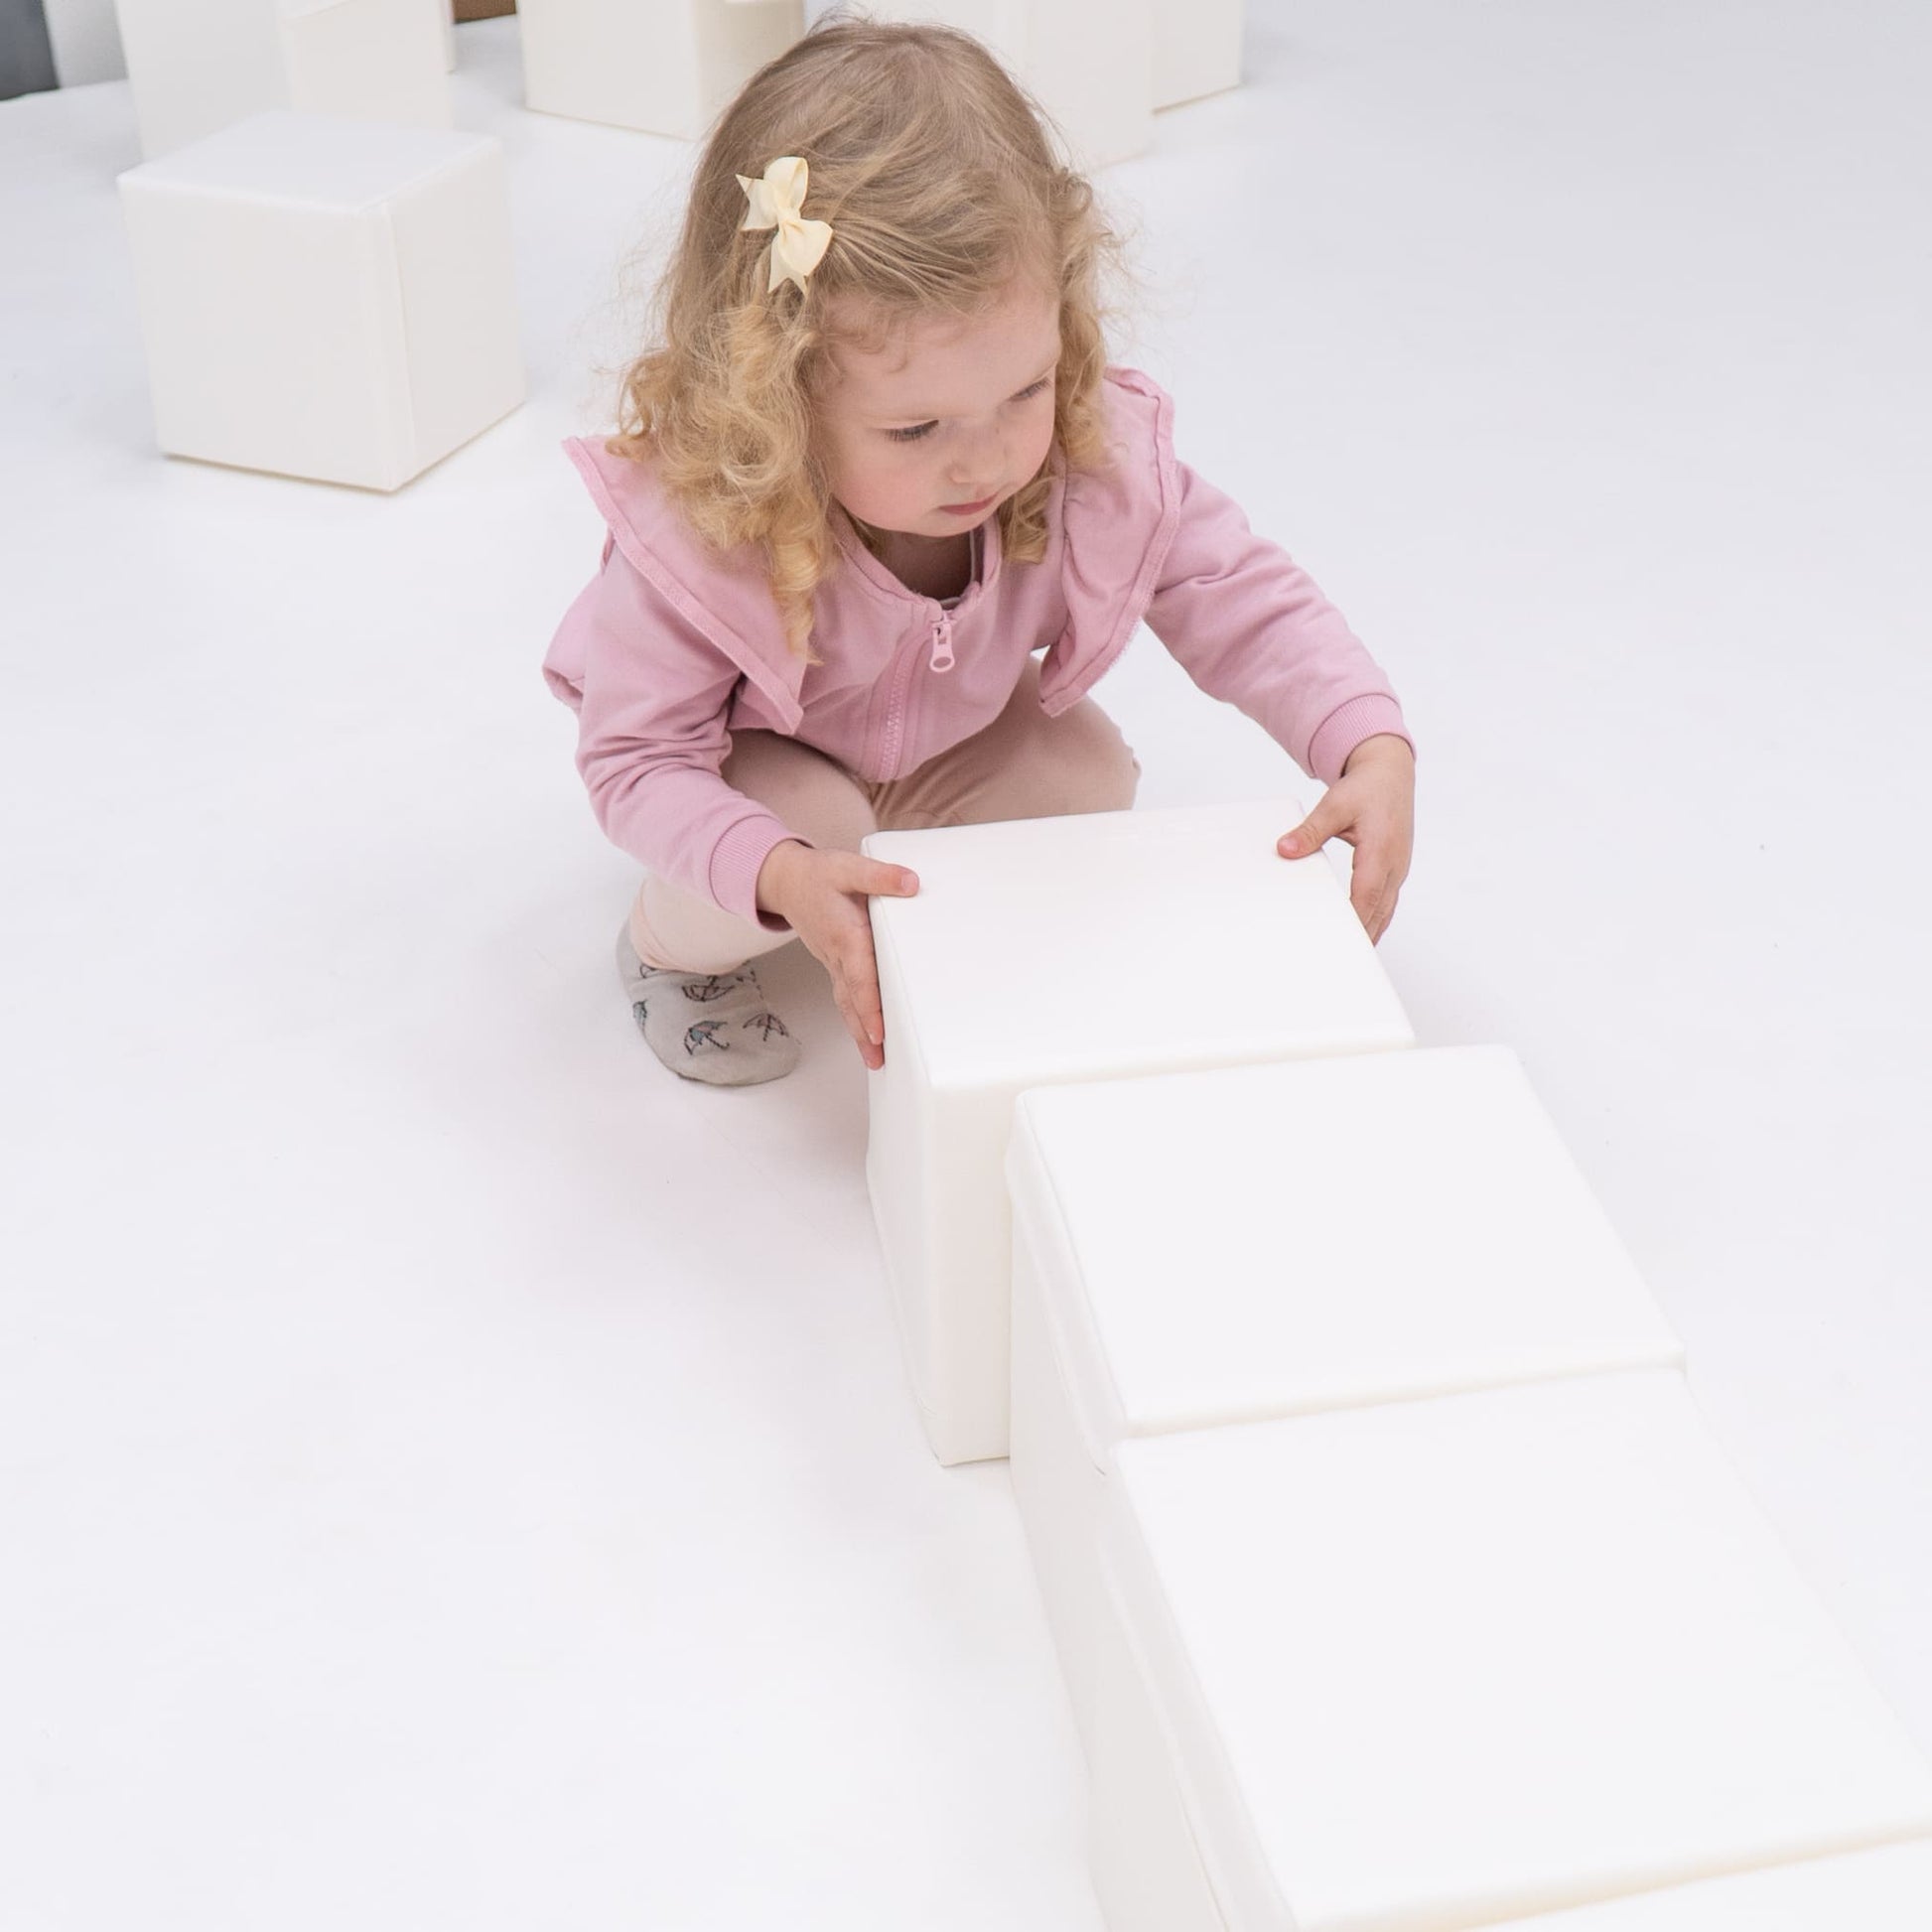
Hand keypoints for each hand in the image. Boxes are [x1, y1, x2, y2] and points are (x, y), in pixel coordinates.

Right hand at [756, 840, 919, 1069]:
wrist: (786, 881)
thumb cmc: (819, 875)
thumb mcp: (850, 868)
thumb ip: (881, 876)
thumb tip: (911, 883)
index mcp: (846, 935)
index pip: (859, 976)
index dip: (869, 1005)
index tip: (879, 1030)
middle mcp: (837, 955)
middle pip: (851, 1001)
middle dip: (864, 1033)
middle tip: (879, 1060)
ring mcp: (833, 963)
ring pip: (846, 1004)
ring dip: (859, 1033)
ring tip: (875, 1060)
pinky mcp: (834, 965)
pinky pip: (845, 997)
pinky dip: (854, 1020)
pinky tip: (867, 1037)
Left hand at [1277, 734, 1414, 942]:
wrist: (1391, 774)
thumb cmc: (1366, 788)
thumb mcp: (1334, 805)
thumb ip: (1310, 831)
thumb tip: (1285, 849)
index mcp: (1380, 851)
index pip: (1366, 896)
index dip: (1354, 921)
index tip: (1337, 941)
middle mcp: (1394, 865)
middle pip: (1377, 912)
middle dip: (1359, 938)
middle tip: (1338, 962)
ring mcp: (1398, 870)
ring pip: (1385, 911)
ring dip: (1369, 933)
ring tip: (1347, 959)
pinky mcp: (1395, 870)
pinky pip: (1386, 903)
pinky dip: (1374, 920)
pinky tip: (1361, 935)